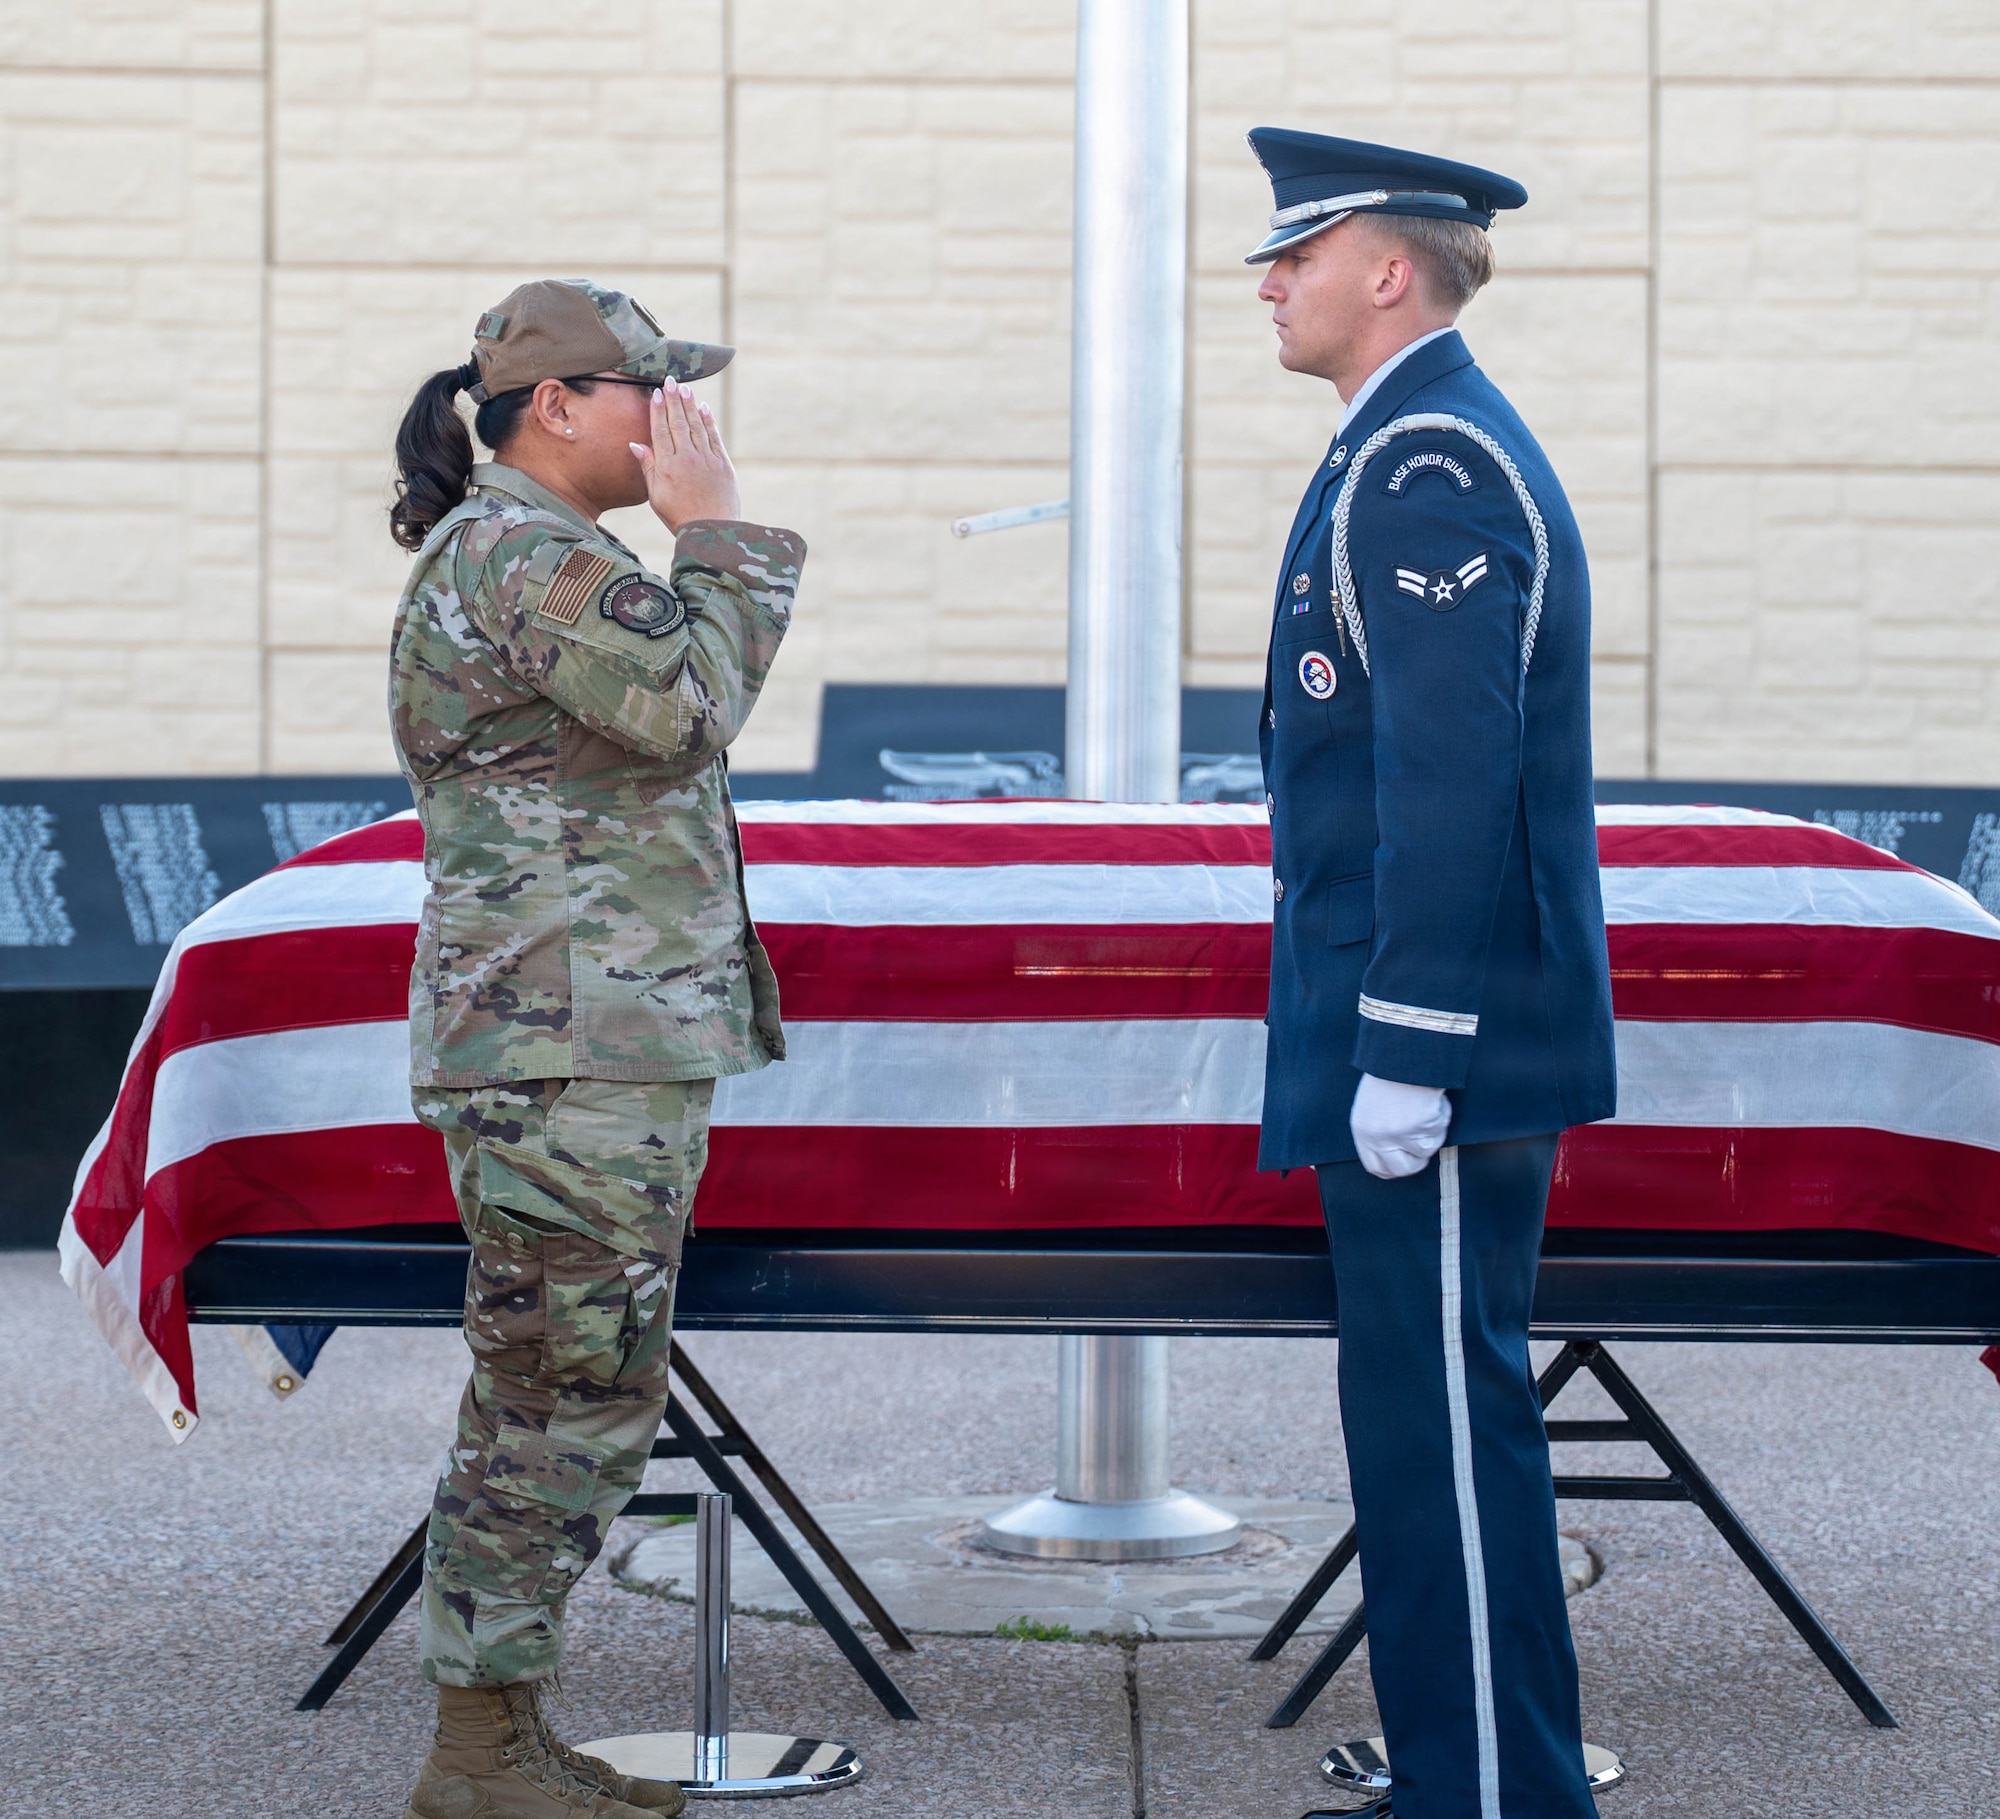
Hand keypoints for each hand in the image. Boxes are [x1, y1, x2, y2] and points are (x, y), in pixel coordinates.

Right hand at [629, 383, 741, 532]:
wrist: (712, 531)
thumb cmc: (679, 516)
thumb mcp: (656, 495)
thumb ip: (648, 467)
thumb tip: (635, 444)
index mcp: (667, 465)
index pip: (660, 430)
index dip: (658, 410)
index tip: (656, 393)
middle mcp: (687, 458)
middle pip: (678, 422)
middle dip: (674, 400)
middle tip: (670, 381)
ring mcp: (707, 459)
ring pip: (697, 426)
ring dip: (690, 405)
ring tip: (685, 389)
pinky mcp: (724, 465)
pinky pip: (714, 437)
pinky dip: (709, 421)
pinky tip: (704, 408)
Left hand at [1349, 1074, 1450, 1179]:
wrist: (1405, 1056)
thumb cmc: (1389, 1074)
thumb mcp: (1372, 1105)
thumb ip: (1379, 1131)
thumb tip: (1396, 1153)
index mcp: (1363, 1131)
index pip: (1376, 1166)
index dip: (1393, 1168)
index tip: (1405, 1161)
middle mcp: (1380, 1138)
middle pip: (1404, 1169)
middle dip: (1418, 1160)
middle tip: (1425, 1143)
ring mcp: (1402, 1136)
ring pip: (1427, 1149)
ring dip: (1432, 1131)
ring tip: (1426, 1106)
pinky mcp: (1423, 1128)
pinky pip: (1440, 1129)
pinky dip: (1441, 1115)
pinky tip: (1432, 1098)